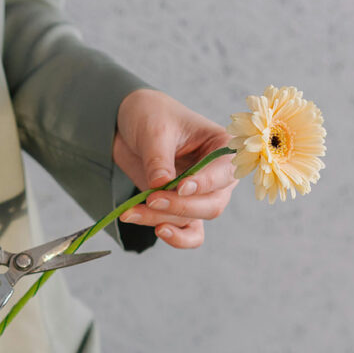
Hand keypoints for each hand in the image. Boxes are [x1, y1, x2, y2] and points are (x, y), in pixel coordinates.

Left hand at [113, 89, 237, 248]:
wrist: (129, 124)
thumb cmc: (151, 115)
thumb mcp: (154, 130)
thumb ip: (159, 159)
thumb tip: (162, 186)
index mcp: (222, 146)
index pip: (224, 172)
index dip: (204, 183)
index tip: (181, 187)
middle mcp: (217, 175)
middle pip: (211, 204)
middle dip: (180, 206)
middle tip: (151, 199)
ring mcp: (200, 195)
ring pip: (193, 220)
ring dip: (163, 219)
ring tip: (131, 212)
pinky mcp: (180, 208)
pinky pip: (187, 233)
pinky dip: (174, 236)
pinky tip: (155, 231)